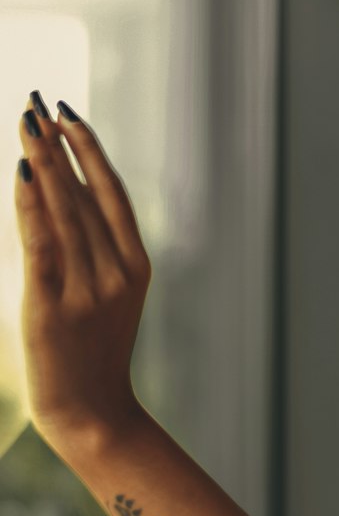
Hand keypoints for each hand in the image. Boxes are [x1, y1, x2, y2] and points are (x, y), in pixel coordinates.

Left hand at [14, 94, 151, 449]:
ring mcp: (87, 288)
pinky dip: (33, 204)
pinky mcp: (53, 305)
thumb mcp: (108, 298)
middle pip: (84, 193)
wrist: (91, 414)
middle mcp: (116, 271)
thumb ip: (95, 252)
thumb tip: (64, 200)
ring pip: (64, 210)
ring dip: (43, 161)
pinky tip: (24, 172)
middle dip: (59, 143)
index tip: (67, 113)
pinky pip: (42, 242)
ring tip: (25, 123)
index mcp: (136, 266)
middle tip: (37, 102)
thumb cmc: (93, 356)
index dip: (90, 149)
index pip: (111, 193)